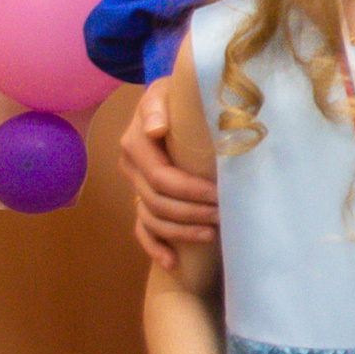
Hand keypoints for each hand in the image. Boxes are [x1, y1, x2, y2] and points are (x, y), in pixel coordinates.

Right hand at [122, 83, 219, 270]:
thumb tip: (155, 128)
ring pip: (152, 218)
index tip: (218, 193)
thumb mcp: (167, 90)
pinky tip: (172, 263)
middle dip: (192, 212)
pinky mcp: (141, 200)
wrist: (171, 99)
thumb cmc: (176, 94)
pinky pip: (141, 230)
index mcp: (135, 143)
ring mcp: (134, 187)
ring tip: (212, 234)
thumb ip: (158, 106)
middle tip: (223, 214)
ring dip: (181, 231)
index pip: (160, 176)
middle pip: (157, 201)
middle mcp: (131, 168)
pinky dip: (154, 248)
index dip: (189, 190)